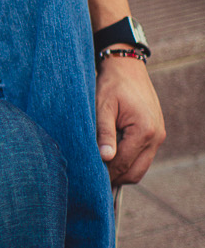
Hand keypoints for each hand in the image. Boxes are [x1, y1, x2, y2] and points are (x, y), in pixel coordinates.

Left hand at [95, 57, 165, 183]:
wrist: (127, 68)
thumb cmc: (112, 85)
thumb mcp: (103, 108)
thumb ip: (104, 133)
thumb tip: (105, 158)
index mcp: (144, 131)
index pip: (122, 164)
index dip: (105, 174)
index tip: (89, 179)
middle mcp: (156, 136)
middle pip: (135, 173)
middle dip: (115, 177)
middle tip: (93, 177)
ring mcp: (158, 136)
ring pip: (140, 167)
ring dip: (122, 169)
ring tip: (100, 165)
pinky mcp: (156, 134)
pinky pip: (143, 156)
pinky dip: (128, 160)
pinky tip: (111, 154)